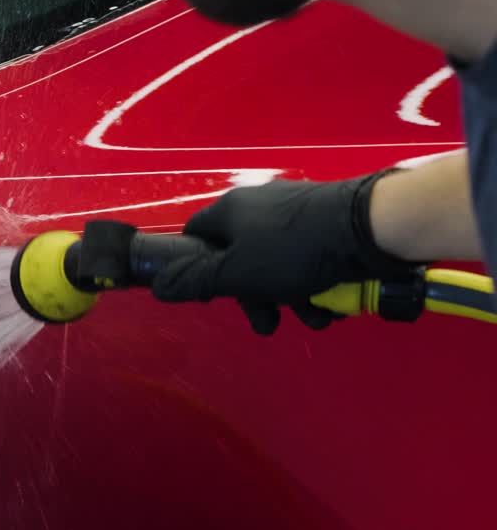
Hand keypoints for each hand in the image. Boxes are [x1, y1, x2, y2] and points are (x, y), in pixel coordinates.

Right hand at [151, 172, 420, 334]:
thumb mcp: (236, 273)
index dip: (197, 268)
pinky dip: (316, 285)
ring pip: (279, 265)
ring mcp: (295, 214)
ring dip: (291, 299)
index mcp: (230, 212)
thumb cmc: (293, 251)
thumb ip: (195, 281)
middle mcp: (259, 208)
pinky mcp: (327, 224)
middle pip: (240, 259)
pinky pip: (309, 260)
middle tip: (268, 322)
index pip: (196, 237)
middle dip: (255, 298)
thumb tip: (157, 288)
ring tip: (313, 318)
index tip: (211, 295)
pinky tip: (331, 305)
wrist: (371, 228)